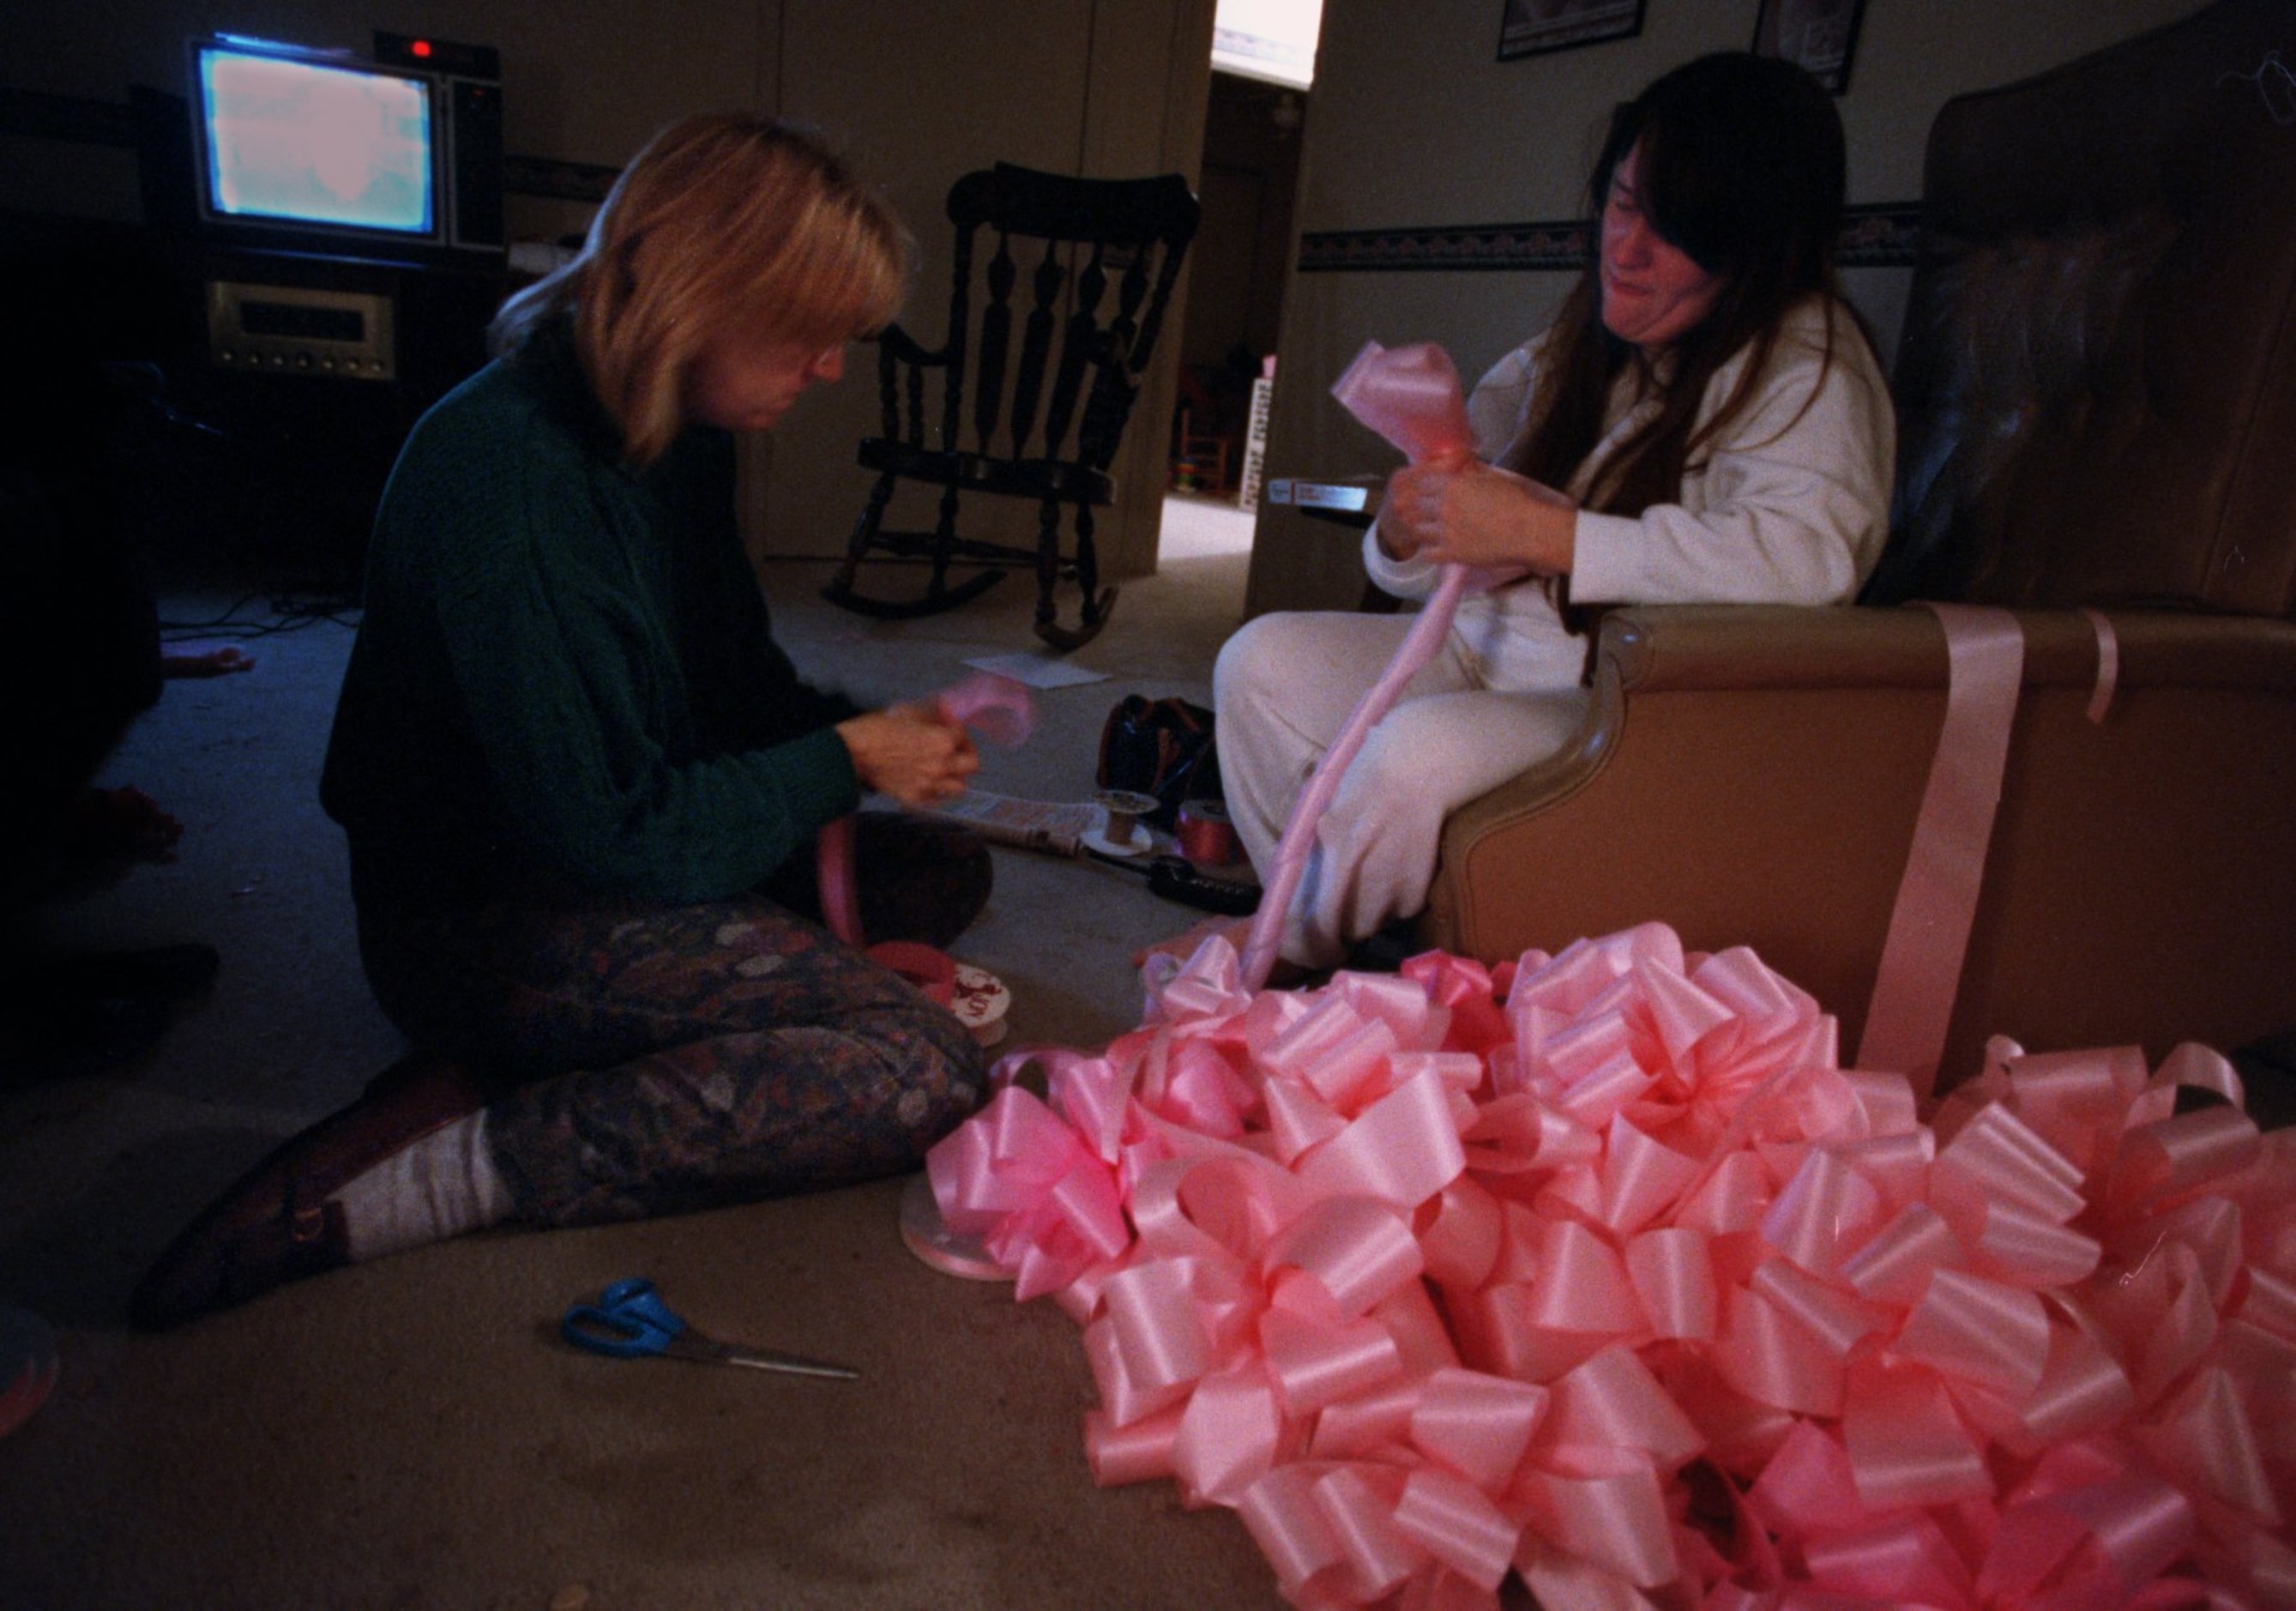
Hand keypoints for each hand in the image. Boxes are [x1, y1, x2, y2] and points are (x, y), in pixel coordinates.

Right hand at [835, 704, 979, 806]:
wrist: (852, 753)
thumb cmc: (879, 727)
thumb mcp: (909, 710)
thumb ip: (933, 712)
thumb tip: (947, 710)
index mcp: (943, 741)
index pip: (963, 734)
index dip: (956, 727)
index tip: (947, 724)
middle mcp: (942, 767)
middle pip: (971, 766)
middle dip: (965, 753)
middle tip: (954, 748)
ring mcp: (929, 786)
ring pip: (958, 787)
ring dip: (955, 776)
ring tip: (943, 768)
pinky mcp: (915, 799)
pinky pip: (936, 799)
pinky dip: (936, 790)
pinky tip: (927, 780)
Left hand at [1377, 457, 1576, 573]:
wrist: (1528, 531)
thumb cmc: (1516, 501)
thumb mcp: (1492, 478)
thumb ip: (1471, 472)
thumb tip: (1462, 464)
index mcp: (1452, 485)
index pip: (1421, 481)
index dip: (1417, 484)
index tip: (1415, 486)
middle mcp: (1443, 507)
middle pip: (1415, 505)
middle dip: (1414, 506)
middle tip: (1413, 508)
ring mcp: (1445, 532)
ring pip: (1418, 529)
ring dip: (1420, 528)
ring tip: (1425, 528)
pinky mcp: (1451, 553)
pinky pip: (1428, 553)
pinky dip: (1429, 550)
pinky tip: (1434, 548)